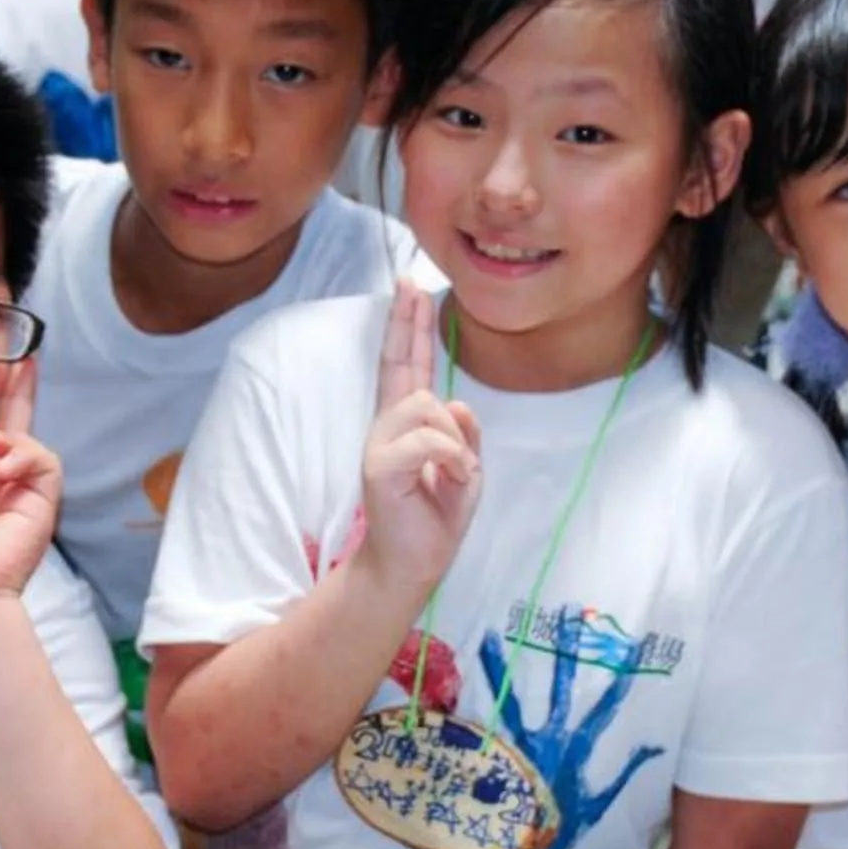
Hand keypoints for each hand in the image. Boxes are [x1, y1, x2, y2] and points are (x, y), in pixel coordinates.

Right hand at [357, 283, 479, 596]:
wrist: (412, 565)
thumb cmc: (434, 519)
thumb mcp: (466, 470)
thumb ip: (465, 434)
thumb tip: (457, 401)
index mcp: (408, 424)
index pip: (409, 366)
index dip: (409, 327)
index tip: (411, 289)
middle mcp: (389, 426)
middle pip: (399, 363)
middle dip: (406, 322)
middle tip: (410, 284)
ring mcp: (381, 443)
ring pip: (430, 407)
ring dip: (456, 440)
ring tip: (455, 472)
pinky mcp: (380, 466)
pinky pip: (431, 440)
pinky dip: (453, 458)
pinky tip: (451, 478)